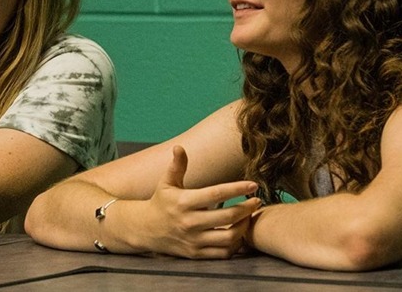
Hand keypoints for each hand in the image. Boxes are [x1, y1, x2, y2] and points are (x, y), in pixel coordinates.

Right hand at [139, 145, 260, 258]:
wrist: (145, 230)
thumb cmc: (160, 202)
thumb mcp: (166, 183)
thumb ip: (177, 166)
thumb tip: (179, 147)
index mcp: (184, 202)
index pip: (216, 194)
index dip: (238, 189)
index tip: (253, 185)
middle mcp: (189, 222)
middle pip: (228, 216)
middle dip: (247, 208)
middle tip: (257, 201)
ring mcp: (193, 240)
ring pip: (228, 237)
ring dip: (244, 227)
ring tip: (249, 217)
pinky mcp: (196, 253)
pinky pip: (222, 253)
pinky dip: (235, 244)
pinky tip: (238, 233)